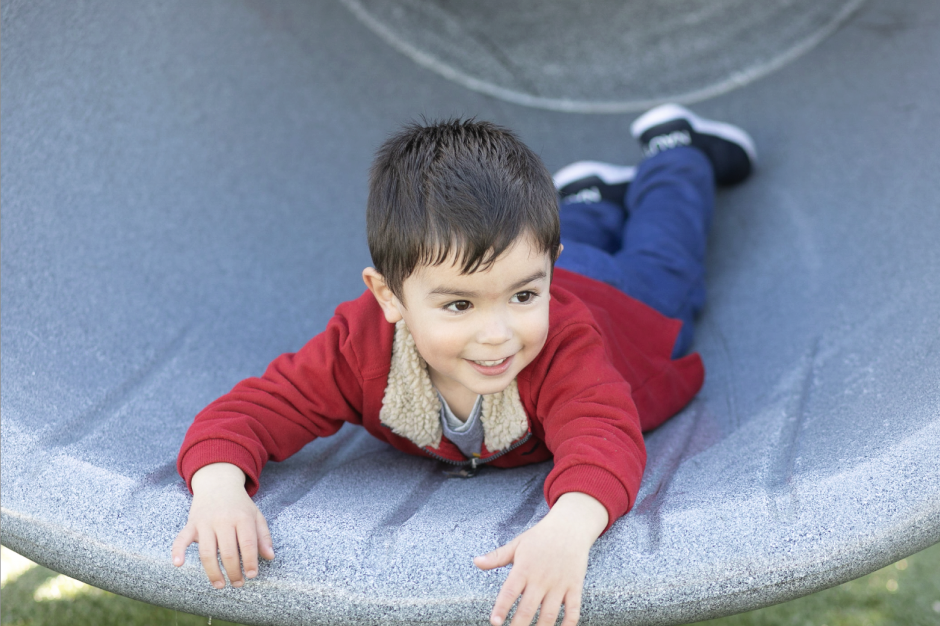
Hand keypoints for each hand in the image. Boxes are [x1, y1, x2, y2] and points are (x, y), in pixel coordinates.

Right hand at [171, 463, 273, 587]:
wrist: (218, 483)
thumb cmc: (239, 504)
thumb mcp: (256, 515)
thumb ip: (263, 536)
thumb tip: (270, 556)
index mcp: (242, 517)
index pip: (247, 543)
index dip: (250, 561)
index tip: (252, 575)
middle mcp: (223, 520)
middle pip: (228, 552)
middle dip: (233, 572)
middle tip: (238, 583)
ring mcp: (205, 522)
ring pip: (207, 552)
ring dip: (213, 572)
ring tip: (220, 585)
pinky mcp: (191, 524)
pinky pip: (181, 539)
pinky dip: (177, 551)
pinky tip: (178, 564)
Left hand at [473, 492, 607, 625]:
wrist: (570, 526)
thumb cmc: (540, 537)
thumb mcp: (517, 544)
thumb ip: (497, 557)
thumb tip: (476, 562)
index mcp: (524, 568)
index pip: (510, 591)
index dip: (501, 608)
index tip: (494, 622)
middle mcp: (541, 578)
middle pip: (528, 608)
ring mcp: (559, 584)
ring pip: (549, 614)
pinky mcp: (575, 586)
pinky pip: (573, 610)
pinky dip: (568, 624)